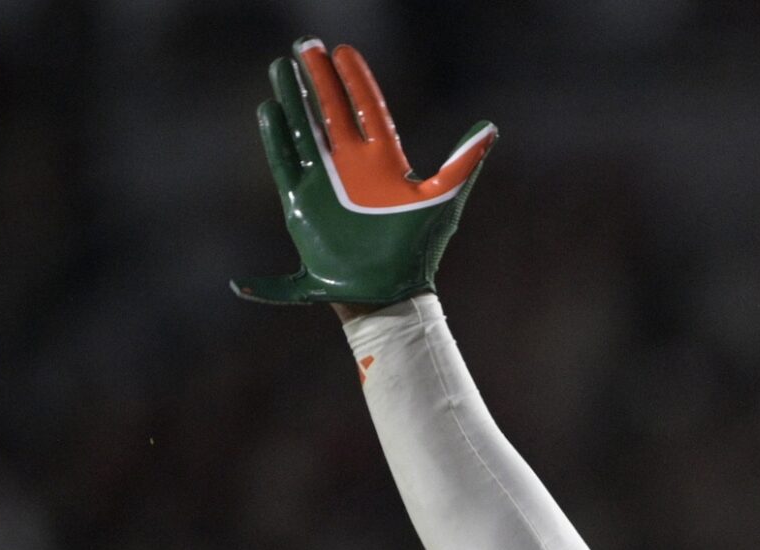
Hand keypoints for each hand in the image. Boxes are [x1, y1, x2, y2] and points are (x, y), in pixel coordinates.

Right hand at [233, 38, 495, 306]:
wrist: (386, 293)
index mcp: (384, 161)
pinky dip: (276, 137)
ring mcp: (325, 182)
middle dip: (317, 79)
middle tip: (305, 46)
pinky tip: (269, 109)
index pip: (368, 109)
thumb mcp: (444, 201)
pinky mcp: (301, 202)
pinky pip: (285, 162)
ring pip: (304, 129)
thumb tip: (490, 127)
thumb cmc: (417, 250)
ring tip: (281, 67)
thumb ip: (464, 164)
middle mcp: (352, 166)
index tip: (343, 51)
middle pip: (331, 111)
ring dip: (292, 99)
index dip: (356, 80)